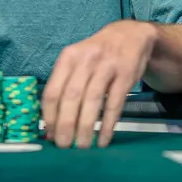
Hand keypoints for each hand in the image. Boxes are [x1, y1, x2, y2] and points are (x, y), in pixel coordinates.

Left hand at [42, 20, 155, 148]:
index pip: (53, 91)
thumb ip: (65, 84)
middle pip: (71, 97)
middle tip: (64, 146)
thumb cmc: (97, 54)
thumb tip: (51, 121)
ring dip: (85, 128)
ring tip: (82, 146)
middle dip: (65, 125)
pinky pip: (114, 104)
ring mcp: (107, 67)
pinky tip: (102, 139)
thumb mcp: (77, 59)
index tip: (50, 135)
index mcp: (68, 58)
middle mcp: (86, 60)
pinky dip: (107, 125)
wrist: (131, 35)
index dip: (50, 116)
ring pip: (92, 101)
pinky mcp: (126, 75)